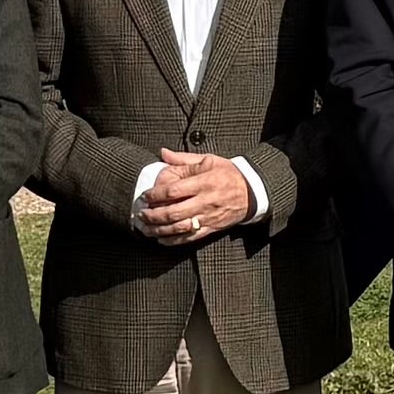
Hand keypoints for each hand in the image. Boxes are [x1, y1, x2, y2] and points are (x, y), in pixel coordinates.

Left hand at [133, 155, 255, 245]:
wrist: (251, 192)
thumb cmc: (228, 174)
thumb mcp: (209, 160)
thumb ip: (183, 159)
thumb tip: (163, 153)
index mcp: (204, 182)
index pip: (174, 191)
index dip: (156, 195)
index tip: (145, 196)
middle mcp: (205, 201)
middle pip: (173, 212)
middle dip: (153, 215)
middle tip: (141, 214)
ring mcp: (208, 217)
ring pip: (179, 227)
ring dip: (159, 230)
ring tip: (146, 228)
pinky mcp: (211, 228)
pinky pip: (190, 238)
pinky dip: (174, 240)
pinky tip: (161, 239)